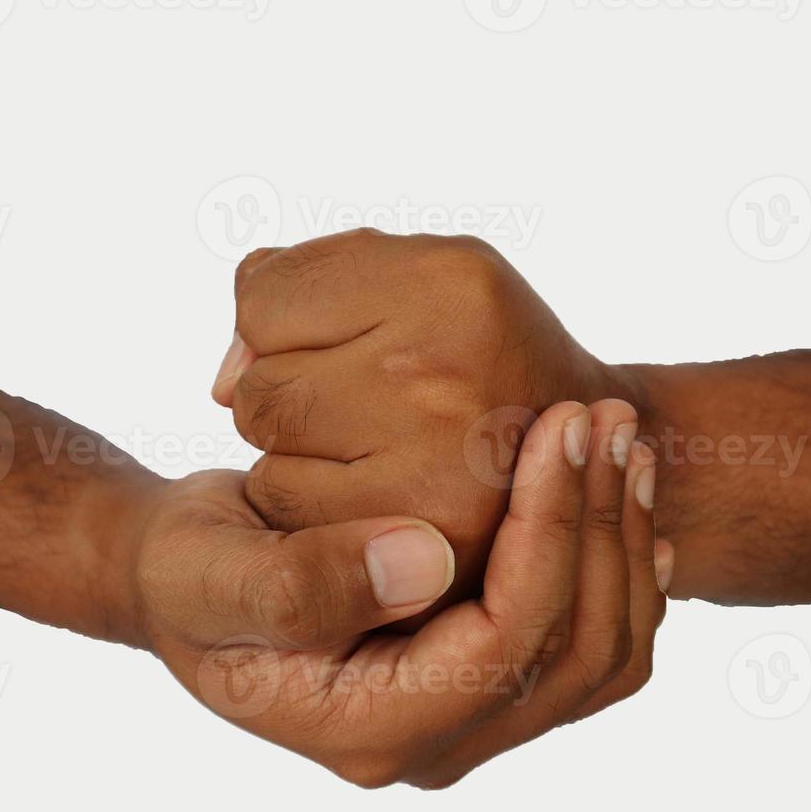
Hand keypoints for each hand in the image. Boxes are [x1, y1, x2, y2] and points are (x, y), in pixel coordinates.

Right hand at [133, 401, 668, 787]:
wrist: (190, 575)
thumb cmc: (187, 571)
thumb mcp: (211, 574)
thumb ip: (301, 583)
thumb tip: (425, 559)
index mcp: (372, 729)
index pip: (506, 644)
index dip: (545, 533)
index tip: (554, 426)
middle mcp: (435, 742)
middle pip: (575, 654)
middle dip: (599, 527)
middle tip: (606, 415)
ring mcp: (468, 718)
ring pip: (602, 653)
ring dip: (621, 541)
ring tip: (620, 437)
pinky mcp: (486, 678)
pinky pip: (589, 641)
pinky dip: (617, 567)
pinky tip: (621, 497)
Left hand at [211, 229, 649, 611]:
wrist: (586, 445)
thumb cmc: (475, 350)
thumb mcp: (413, 276)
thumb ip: (300, 285)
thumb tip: (224, 380)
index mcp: (447, 281)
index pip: (261, 300)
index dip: (279, 325)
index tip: (341, 342)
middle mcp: (442, 368)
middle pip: (259, 389)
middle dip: (284, 398)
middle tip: (356, 407)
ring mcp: (439, 460)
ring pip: (268, 459)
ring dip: (294, 460)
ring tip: (369, 451)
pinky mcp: (431, 535)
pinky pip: (298, 519)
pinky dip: (312, 512)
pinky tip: (370, 497)